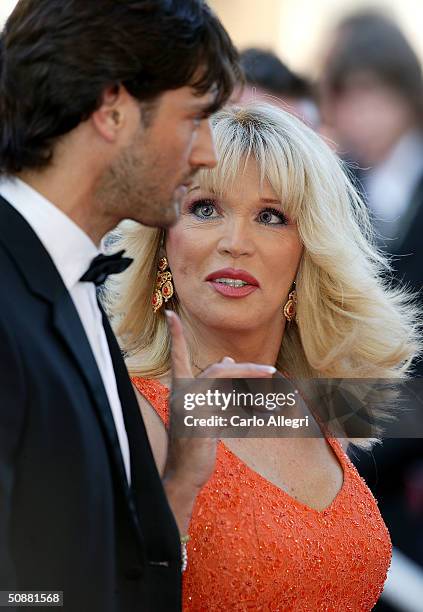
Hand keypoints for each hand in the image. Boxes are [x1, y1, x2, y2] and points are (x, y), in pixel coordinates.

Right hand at [162, 310, 274, 533]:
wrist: (183, 476)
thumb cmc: (194, 445)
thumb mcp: (203, 412)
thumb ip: (215, 387)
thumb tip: (228, 359)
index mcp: (180, 391)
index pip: (177, 357)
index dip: (176, 336)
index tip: (170, 314)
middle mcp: (182, 396)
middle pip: (219, 370)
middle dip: (248, 371)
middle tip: (272, 373)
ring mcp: (191, 410)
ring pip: (230, 390)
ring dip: (255, 392)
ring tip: (275, 398)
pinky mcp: (202, 424)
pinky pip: (232, 411)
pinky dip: (252, 413)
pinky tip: (266, 417)